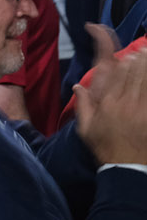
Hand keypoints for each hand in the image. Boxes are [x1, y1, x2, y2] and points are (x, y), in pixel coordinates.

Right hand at [74, 26, 146, 166]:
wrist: (127, 170)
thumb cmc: (106, 149)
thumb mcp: (86, 130)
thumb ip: (83, 106)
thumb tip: (78, 87)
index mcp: (107, 103)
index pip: (114, 72)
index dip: (119, 58)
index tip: (121, 52)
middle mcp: (124, 102)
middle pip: (134, 71)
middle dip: (139, 58)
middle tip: (143, 50)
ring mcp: (141, 108)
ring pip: (146, 79)